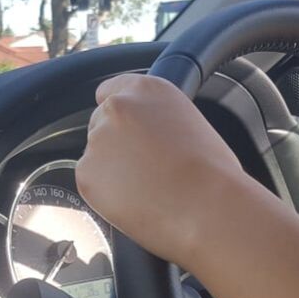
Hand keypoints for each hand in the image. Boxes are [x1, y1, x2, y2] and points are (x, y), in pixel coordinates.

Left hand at [77, 74, 269, 265]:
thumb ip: (158, 120)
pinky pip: (91, 185)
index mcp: (146, 90)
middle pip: (99, 125)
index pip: (110, 91)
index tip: (122, 130)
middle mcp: (117, 108)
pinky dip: (106, 196)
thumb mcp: (189, 124)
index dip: (118, 116)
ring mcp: (98, 140)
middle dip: (114, 146)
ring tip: (146, 190)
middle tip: (142, 170)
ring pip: (95, 158)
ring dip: (110, 172)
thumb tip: (148, 137)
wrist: (206, 207)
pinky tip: (135, 202)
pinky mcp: (86, 173)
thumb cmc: (212, 174)